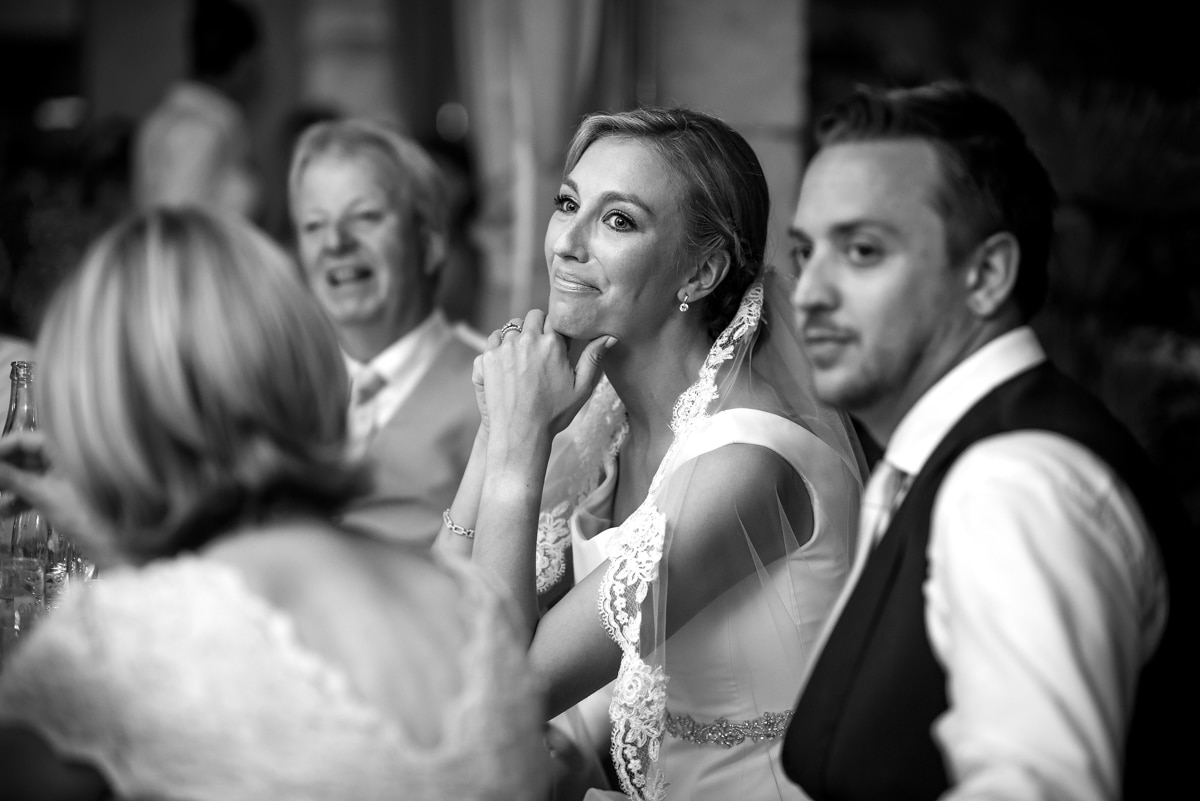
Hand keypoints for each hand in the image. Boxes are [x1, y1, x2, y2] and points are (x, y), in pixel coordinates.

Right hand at [0, 431, 122, 568]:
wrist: (116, 545)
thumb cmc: (87, 515)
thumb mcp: (45, 495)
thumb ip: (13, 479)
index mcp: (68, 450)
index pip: (27, 440)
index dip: (2, 449)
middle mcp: (67, 459)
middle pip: (25, 458)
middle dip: (3, 471)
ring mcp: (66, 479)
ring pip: (29, 477)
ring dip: (8, 487)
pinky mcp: (65, 497)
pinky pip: (37, 492)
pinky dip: (20, 501)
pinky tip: (3, 513)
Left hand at [479, 310, 616, 444]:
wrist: (520, 433)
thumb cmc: (553, 414)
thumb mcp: (582, 388)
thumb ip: (594, 358)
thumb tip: (610, 336)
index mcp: (552, 343)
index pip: (554, 318)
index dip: (554, 330)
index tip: (555, 344)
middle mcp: (527, 340)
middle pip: (532, 317)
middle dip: (536, 328)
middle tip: (538, 350)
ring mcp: (505, 347)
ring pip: (511, 327)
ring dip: (517, 336)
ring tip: (522, 359)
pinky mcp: (487, 357)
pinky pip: (493, 340)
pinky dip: (499, 346)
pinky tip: (507, 364)